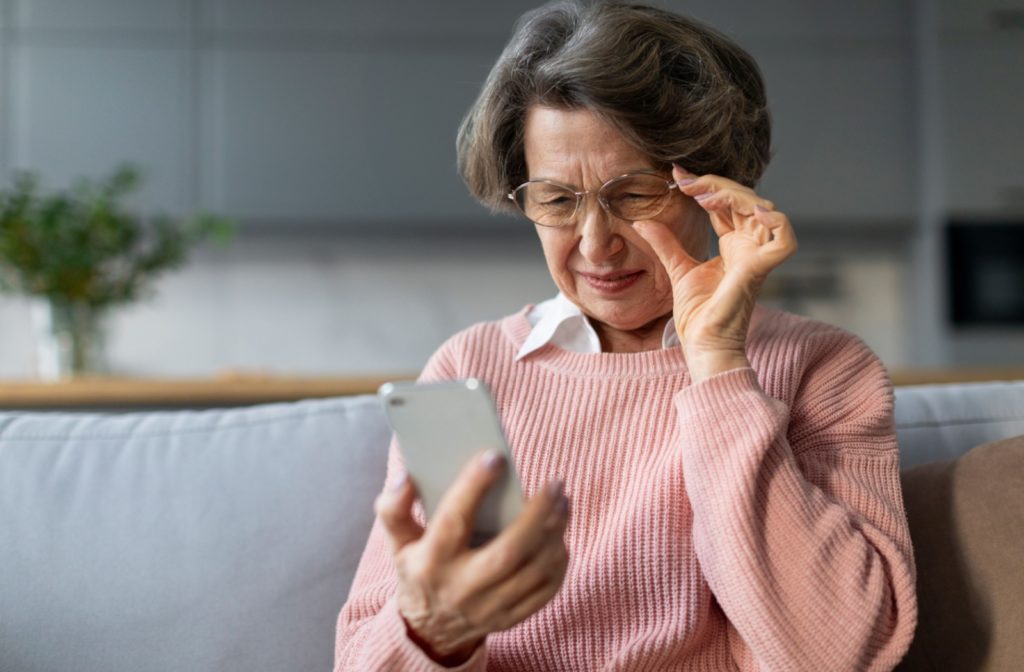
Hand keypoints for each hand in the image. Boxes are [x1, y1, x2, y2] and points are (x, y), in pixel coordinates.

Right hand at [375, 451, 569, 664]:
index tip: (495, 457)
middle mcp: (461, 588)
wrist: (428, 631)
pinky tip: (560, 535)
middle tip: (555, 483)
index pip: (453, 520)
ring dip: (555, 533)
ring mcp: (489, 608)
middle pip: (508, 551)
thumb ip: (394, 508)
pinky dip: (558, 561)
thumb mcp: (398, 541)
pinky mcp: (510, 618)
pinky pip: (545, 590)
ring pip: (533, 570)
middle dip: (537, 515)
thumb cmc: (417, 570)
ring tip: (563, 502)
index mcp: (430, 562)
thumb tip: (406, 477)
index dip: (473, 486)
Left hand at [633, 166, 796, 381]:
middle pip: (744, 200)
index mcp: (734, 245)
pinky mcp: (761, 269)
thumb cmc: (698, 314)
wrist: (702, 343)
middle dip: (715, 185)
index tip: (677, 175)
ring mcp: (758, 256)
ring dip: (733, 195)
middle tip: (684, 180)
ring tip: (703, 194)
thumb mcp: (676, 267)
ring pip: (763, 209)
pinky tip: (751, 209)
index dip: (706, 186)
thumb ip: (665, 243)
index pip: (726, 204)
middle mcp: (750, 247)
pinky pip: (784, 238)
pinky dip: (775, 220)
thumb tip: (642, 221)